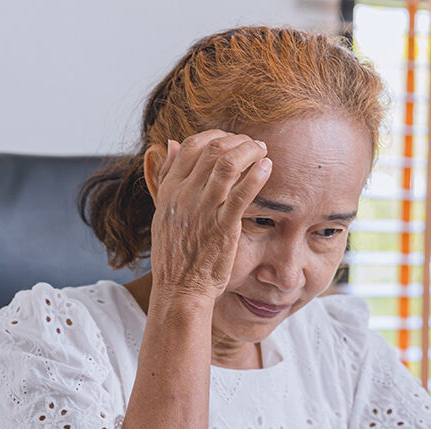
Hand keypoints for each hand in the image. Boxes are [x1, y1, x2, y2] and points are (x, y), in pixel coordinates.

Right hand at [148, 129, 271, 303]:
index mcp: (169, 190)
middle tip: (254, 144)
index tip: (232, 140)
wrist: (179, 290)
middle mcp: (184, 195)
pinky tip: (267, 167)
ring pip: (227, 164)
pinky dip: (256, 175)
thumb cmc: (176, 254)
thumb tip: (171, 144)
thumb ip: (166, 177)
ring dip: (249, 151)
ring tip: (263, 152)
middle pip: (212, 149)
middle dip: (238, 141)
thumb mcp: (162, 211)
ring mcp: (203, 210)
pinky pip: (241, 194)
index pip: (192, 145)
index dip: (216, 136)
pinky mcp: (222, 227)